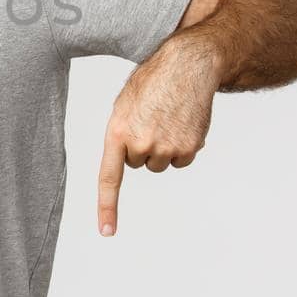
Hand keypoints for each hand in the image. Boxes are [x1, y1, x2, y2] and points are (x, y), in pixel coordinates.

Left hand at [97, 37, 218, 235]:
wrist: (188, 65)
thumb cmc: (153, 82)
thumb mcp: (125, 105)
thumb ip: (122, 134)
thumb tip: (130, 159)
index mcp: (118, 131)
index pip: (109, 177)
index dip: (107, 207)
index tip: (107, 232)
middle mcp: (141, 143)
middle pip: (139, 164)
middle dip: (143, 146)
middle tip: (152, 118)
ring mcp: (167, 147)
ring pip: (161, 163)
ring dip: (164, 146)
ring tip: (168, 117)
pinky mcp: (189, 147)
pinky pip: (181, 160)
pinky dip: (183, 146)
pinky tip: (184, 121)